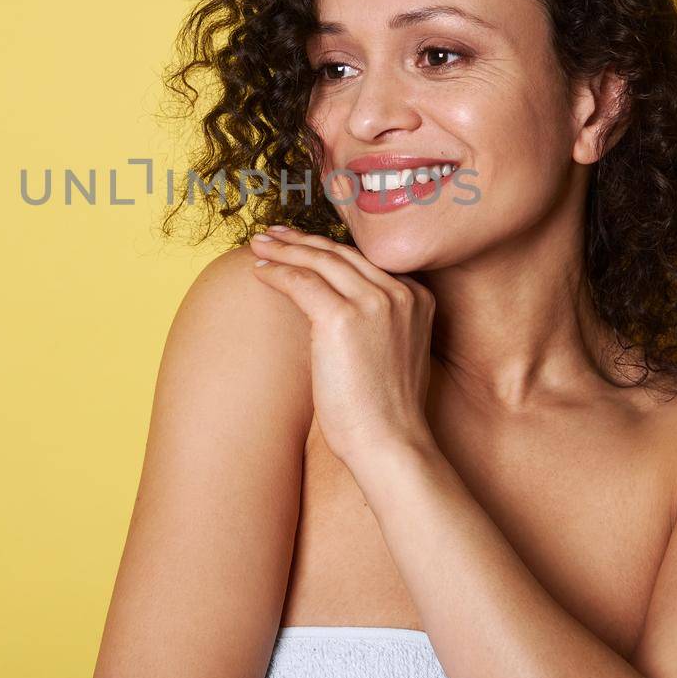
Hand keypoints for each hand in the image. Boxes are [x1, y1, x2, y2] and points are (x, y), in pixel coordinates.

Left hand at [248, 225, 436, 468]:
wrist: (390, 442)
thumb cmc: (385, 409)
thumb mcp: (393, 350)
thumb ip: (379, 320)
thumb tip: (334, 303)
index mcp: (417, 298)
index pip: (363, 261)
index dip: (328, 248)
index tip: (302, 242)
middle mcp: (400, 293)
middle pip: (341, 254)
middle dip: (303, 241)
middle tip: (274, 235)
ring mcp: (374, 302)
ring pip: (320, 261)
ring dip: (285, 250)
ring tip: (260, 246)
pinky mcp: (343, 318)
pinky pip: (301, 282)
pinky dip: (278, 273)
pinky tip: (259, 272)